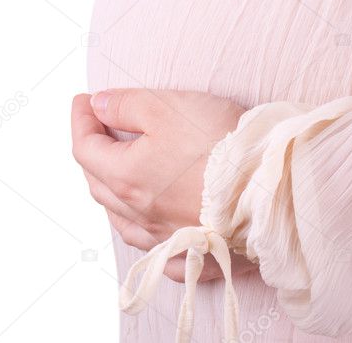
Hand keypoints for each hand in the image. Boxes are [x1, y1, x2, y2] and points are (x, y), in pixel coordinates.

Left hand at [71, 89, 254, 282]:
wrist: (271, 185)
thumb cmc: (219, 142)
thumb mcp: (165, 107)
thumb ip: (125, 105)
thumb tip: (96, 105)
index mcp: (127, 177)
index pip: (86, 148)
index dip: (81, 119)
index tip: (83, 99)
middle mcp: (140, 213)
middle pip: (99, 183)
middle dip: (93, 151)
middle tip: (97, 125)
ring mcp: (167, 237)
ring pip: (123, 218)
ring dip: (112, 190)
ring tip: (116, 170)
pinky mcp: (196, 252)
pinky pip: (157, 249)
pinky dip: (144, 231)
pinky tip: (149, 225)